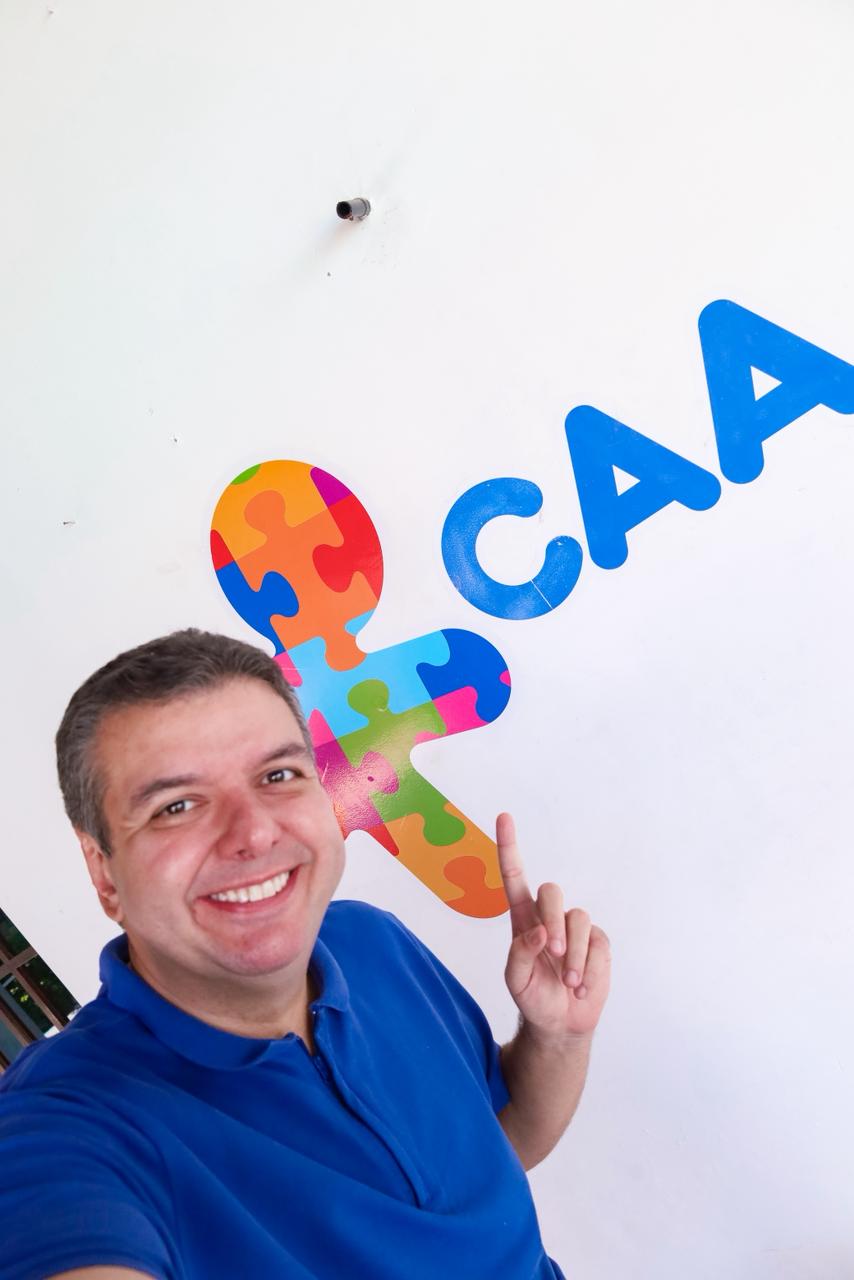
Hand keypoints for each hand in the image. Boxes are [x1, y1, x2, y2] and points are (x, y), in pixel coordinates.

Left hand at [497, 812, 610, 1041]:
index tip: (504, 817)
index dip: (509, 847)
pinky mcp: (598, 942)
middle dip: (554, 919)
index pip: (515, 876)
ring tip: (569, 982)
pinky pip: (597, 943)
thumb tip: (539, 930)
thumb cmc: (532, 997)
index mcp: (522, 919)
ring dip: (574, 955)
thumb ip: (520, 953)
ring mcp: (575, 928)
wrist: (561, 1023)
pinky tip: (581, 986)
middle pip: (551, 892)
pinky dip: (590, 968)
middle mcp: (549, 917)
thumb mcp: (516, 980)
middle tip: (555, 952)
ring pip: (578, 919)